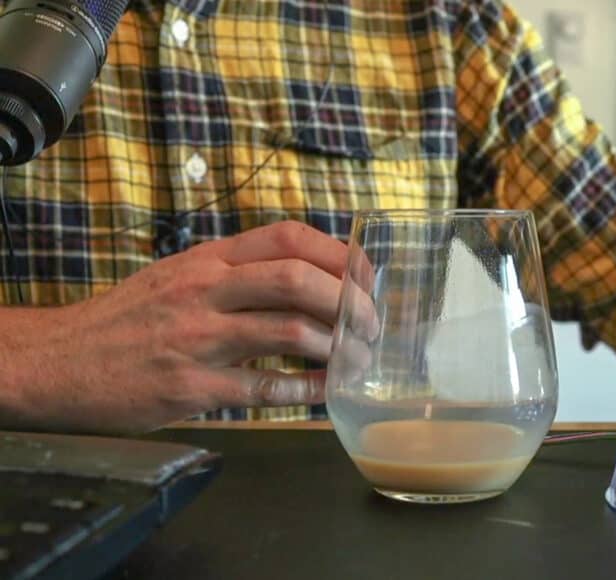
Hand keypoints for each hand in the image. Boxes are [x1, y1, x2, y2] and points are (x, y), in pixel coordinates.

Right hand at [3, 221, 376, 433]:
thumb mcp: (179, 276)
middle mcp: (205, 290)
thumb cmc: (126, 320)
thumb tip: (308, 278)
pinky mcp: (190, 387)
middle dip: (349, 302)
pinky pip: (264, 387)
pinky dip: (306, 389)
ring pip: (288, 330)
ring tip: (357, 358)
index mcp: (208, 259)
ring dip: (336, 346)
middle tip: (370, 324)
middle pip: (298, 279)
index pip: (288, 237)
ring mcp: (198, 338)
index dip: (339, 254)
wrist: (56, 362)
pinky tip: (327, 389)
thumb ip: (237, 273)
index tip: (366, 277)